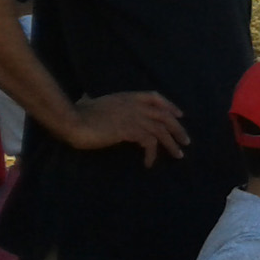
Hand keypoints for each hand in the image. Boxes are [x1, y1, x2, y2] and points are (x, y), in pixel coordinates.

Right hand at [67, 92, 187, 166]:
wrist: (74, 121)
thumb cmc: (77, 114)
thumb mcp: (89, 102)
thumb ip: (93, 100)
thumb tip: (86, 98)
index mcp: (127, 96)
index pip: (155, 97)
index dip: (170, 106)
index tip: (179, 115)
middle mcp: (134, 105)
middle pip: (164, 115)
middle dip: (177, 128)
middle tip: (185, 141)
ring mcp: (134, 117)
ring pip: (161, 130)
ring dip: (172, 144)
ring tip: (178, 155)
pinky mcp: (130, 130)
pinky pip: (149, 143)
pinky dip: (152, 154)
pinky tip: (149, 163)